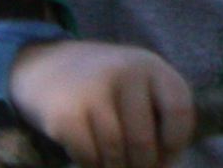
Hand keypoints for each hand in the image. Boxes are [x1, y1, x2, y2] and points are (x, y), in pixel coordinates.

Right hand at [8, 39, 198, 167]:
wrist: (44, 65)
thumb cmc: (102, 85)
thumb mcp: (136, 84)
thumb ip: (155, 116)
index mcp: (150, 65)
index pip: (179, 111)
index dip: (175, 144)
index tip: (165, 158)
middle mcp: (124, 73)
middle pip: (144, 141)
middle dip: (142, 167)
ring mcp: (93, 91)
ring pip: (116, 154)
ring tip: (114, 164)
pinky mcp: (66, 114)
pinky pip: (89, 158)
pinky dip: (92, 167)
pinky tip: (91, 159)